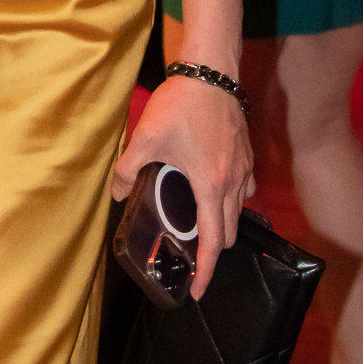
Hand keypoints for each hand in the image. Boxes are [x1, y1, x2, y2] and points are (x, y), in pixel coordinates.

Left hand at [113, 74, 253, 299]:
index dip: (207, 271)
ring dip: (221, 223)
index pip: (213, 241)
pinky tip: (210, 189)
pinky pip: (244, 189)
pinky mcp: (246, 154)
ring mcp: (244, 167)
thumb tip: (115, 193)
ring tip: (197, 223)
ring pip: (238, 211)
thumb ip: (127, 169)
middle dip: (213, 250)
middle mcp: (233, 181)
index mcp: (210, 184)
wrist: (210, 71)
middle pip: (229, 232)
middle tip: (192, 256)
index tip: (199, 291)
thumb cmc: (181, 104)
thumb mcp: (144, 137)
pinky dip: (230, 199)